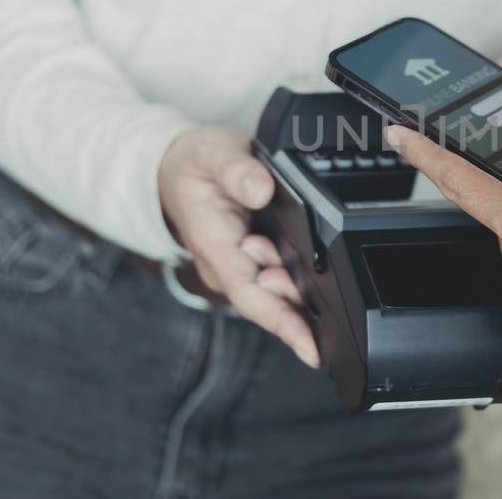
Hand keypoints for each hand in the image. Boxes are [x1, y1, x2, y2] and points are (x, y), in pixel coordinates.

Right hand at [158, 126, 318, 366]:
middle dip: (302, 306)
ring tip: (322, 275)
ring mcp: (238, 266)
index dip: (282, 322)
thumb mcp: (211, 152)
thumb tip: (262, 191)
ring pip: (277, 294)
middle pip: (269, 303)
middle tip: (328, 287)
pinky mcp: (251, 261)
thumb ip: (236, 170)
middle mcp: (225, 266)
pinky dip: (302, 281)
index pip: (249, 295)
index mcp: (214, 245)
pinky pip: (280, 279)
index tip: (312, 349)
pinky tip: (324, 277)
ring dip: (303, 292)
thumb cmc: (194, 164)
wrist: (173, 168)